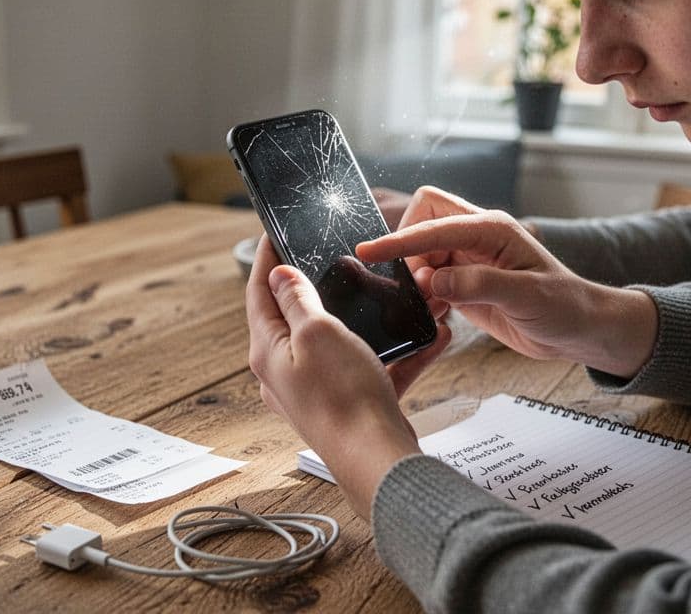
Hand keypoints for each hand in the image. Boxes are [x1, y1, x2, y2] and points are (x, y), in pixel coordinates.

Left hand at [245, 236, 451, 519]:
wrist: (377, 459)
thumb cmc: (343, 398)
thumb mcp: (317, 333)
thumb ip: (297, 299)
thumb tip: (278, 274)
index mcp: (269, 350)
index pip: (260, 293)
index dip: (266, 259)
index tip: (273, 231)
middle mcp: (287, 371)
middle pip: (299, 315)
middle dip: (323, 285)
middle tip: (333, 255)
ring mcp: (318, 389)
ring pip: (344, 340)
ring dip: (372, 317)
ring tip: (394, 294)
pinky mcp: (350, 402)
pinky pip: (375, 366)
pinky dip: (400, 351)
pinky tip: (430, 337)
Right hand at [357, 186, 656, 377]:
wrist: (580, 330)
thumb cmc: (564, 306)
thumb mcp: (526, 295)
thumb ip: (479, 286)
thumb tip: (434, 281)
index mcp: (491, 228)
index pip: (433, 224)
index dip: (399, 239)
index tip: (369, 252)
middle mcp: (476, 237)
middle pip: (421, 221)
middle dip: (408, 251)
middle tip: (420, 287)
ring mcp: (469, 260)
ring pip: (421, 253)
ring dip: (416, 277)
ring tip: (432, 305)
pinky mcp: (465, 282)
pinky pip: (429, 279)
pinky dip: (424, 295)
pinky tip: (437, 312)